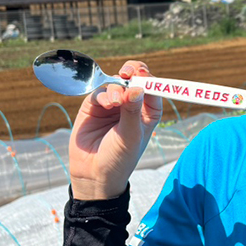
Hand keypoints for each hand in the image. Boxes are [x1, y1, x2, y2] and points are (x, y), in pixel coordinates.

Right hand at [68, 60, 162, 199]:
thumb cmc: (119, 158)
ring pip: (116, 84)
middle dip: (132, 72)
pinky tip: (105, 104)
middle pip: (135, 80)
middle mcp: (131, 106)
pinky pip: (99, 92)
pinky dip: (103, 94)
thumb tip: (136, 88)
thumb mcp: (130, 136)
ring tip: (115, 102)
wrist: (93, 173)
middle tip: (128, 72)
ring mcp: (112, 105)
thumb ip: (132, 111)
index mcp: (147, 113)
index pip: (152, 89)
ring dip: (116, 88)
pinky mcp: (94, 107)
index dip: (149, 79)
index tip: (143, 74)